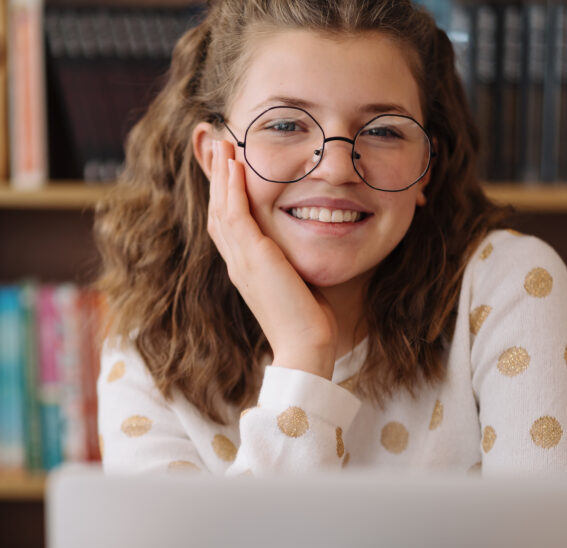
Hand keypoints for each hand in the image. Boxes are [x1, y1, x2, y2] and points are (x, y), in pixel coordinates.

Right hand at [207, 140, 337, 379]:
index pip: (228, 224)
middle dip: (217, 177)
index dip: (225, 194)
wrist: (305, 343)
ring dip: (221, 174)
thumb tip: (304, 248)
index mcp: (245, 268)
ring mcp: (240, 260)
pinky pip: (235, 214)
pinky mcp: (252, 258)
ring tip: (223, 143)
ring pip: (221, 207)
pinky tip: (235, 164)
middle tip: (218, 145)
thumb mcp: (297, 282)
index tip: (228, 168)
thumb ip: (293, 261)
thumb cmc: (308, 319)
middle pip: (217, 210)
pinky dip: (232, 187)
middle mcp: (237, 262)